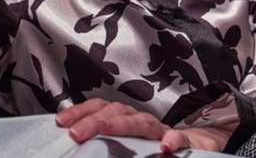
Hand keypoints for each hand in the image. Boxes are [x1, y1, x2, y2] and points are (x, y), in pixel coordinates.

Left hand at [55, 99, 190, 152]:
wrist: (194, 145)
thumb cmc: (151, 144)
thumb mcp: (125, 142)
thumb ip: (103, 140)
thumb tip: (73, 141)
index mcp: (123, 117)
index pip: (99, 108)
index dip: (79, 112)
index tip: (61, 122)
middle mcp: (139, 119)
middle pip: (115, 112)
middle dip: (93, 121)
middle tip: (75, 133)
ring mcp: (160, 129)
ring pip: (141, 121)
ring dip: (123, 124)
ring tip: (106, 129)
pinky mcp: (185, 141)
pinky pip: (180, 138)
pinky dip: (172, 140)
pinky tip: (165, 146)